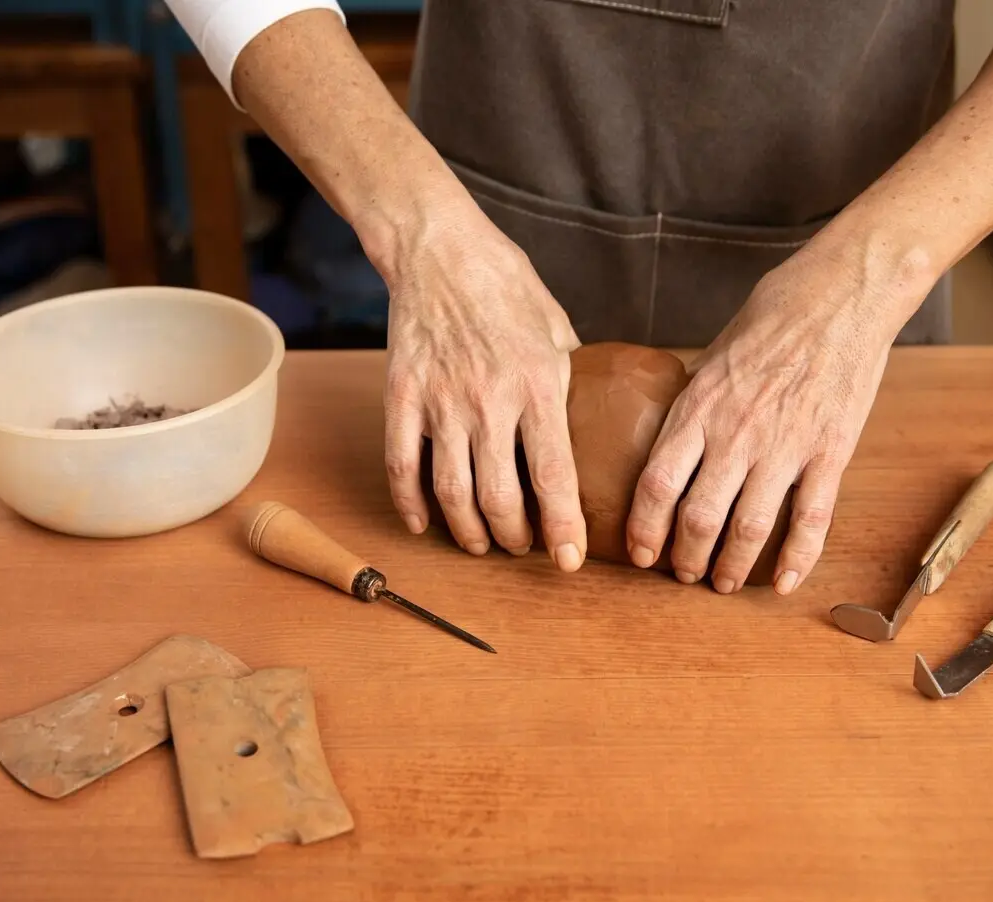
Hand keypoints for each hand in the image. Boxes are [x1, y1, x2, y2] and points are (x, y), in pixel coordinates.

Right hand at [381, 197, 588, 572]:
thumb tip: (590, 418)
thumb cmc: (506, 286)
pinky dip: (411, 504)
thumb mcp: (556, 330)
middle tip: (523, 547)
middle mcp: (489, 402)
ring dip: (469, 531)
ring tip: (482, 544)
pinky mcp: (402, 397)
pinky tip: (424, 524)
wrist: (439, 249)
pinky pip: (402, 466)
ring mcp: (441, 402)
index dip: (563, 528)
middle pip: (499, 498)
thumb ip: (568, 381)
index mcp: (537, 386)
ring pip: (451, 493)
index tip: (571, 560)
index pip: (554, 477)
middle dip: (515, 538)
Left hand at [624, 240, 930, 593]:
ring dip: (730, 567)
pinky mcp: (830, 452)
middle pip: (698, 517)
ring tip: (721, 583)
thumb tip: (672, 433)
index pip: (656, 484)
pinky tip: (781, 584)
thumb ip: (694, 401)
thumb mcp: (713, 354)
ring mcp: (785, 446)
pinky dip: (796, 560)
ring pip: (749, 529)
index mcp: (699, 407)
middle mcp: (736, 433)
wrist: (843, 295)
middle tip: (682, 575)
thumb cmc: (774, 316)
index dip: (644, 528)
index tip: (641, 553)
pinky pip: (811, 520)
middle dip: (685, 558)